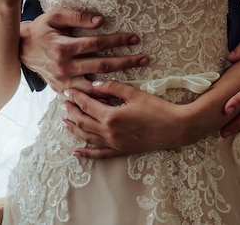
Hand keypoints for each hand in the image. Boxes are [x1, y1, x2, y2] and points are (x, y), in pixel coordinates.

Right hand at [19, 7, 149, 93]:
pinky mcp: (62, 90)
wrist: (21, 49)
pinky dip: (99, 98)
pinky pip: (84, 96)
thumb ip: (77, 17)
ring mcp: (63, 81)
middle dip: (125, 62)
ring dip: (117, 83)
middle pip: (101, 65)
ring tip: (137, 80)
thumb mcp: (55, 16)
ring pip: (95, 85)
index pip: (96, 44)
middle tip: (144, 59)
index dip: (116, 41)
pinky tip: (115, 97)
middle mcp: (64, 67)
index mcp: (63, 48)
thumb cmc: (41, 29)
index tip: (134, 39)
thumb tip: (100, 21)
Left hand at [62, 81, 188, 157]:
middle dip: (71, 111)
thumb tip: (95, 85)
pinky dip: (86, 154)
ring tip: (65, 121)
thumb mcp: (135, 93)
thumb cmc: (158, 109)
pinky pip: (99, 154)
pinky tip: (77, 152)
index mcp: (111, 116)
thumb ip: (113, 88)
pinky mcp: (121, 150)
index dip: (76, 97)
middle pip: (83, 121)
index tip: (68, 90)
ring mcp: (114, 144)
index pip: (87, 105)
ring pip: (87, 137)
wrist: (175, 128)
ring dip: (74, 129)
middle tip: (64, 103)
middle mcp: (109, 132)